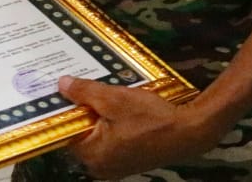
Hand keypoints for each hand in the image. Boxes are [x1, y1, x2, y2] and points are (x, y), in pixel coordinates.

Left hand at [58, 76, 225, 177]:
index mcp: (92, 155)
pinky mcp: (129, 163)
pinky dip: (112, 127)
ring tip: (106, 96)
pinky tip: (120, 110)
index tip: (68, 92)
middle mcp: (100, 167)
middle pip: (82, 135)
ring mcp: (116, 167)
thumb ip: (85, 92)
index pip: (67, 132)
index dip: (68, 110)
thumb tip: (62, 85)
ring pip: (97, 137)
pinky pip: (111, 143)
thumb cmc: (151, 118)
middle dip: (85, 112)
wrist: (189, 133)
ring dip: (100, 118)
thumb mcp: (114, 98)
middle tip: (89, 90)